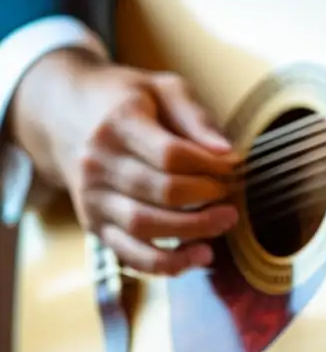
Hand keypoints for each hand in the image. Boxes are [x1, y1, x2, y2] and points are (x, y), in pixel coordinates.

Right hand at [10, 49, 239, 275]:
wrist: (63, 114)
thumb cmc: (126, 100)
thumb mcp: (163, 88)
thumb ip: (196, 117)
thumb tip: (228, 153)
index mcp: (118, 124)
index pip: (170, 154)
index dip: (210, 165)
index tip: (235, 165)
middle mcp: (98, 163)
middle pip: (160, 191)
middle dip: (207, 198)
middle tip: (234, 195)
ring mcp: (92, 198)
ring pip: (144, 226)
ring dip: (192, 231)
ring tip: (225, 222)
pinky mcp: (93, 224)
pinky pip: (128, 254)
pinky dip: (165, 263)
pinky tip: (199, 256)